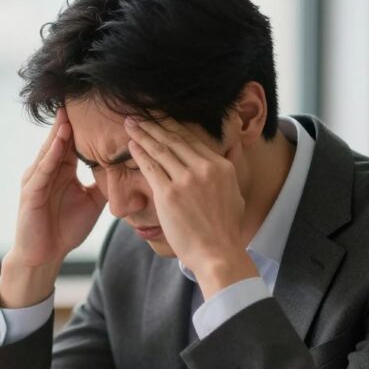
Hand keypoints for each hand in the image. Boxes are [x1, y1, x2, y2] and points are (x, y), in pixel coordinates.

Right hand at [0, 108, 106, 306]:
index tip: (97, 105)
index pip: (72, 142)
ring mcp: (37, 179)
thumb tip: (127, 170)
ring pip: (50, 150)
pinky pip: (43, 169)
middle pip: (60, 139)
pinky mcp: (31, 192)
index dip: (83, 125)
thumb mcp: (92, 202)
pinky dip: (52, 154)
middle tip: (79, 95)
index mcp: (61, 171)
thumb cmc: (64, 229)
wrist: (44, 256)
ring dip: (60, 131)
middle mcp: (47, 170)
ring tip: (69, 111)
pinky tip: (60, 141)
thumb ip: (104, 184)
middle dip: (69, 119)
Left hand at [124, 116, 257, 298]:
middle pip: (175, 139)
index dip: (173, 126)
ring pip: (161, 149)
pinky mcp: (169, 194)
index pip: (193, 139)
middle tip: (139, 114)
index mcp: (221, 166)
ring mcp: (186, 180)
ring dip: (143, 134)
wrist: (218, 254)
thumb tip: (233, 147)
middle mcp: (205, 168)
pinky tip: (131, 145)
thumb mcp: (237, 193)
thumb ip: (232, 167)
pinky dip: (139, 154)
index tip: (160, 118)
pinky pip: (151, 168)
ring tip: (130, 124)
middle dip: (154, 124)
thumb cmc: (225, 230)